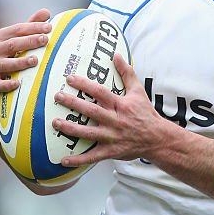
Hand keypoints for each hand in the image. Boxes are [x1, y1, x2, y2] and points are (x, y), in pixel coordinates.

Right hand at [0, 8, 51, 108]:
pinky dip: (7, 84)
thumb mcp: (13, 41)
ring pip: (6, 64)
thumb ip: (28, 27)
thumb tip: (46, 12)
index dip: (33, 27)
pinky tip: (18, 83)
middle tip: (45, 40)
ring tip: (35, 60)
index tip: (49, 27)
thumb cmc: (4, 57)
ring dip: (20, 62)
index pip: (17, 29)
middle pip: (12, 44)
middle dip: (29, 41)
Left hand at [52, 53, 168, 165]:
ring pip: (89, 133)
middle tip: (57, 96)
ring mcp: (112, 137)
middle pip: (91, 110)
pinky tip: (63, 159)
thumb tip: (117, 55)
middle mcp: (115, 120)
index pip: (100, 92)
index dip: (85, 85)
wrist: (157, 139)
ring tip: (56, 123)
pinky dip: (78, 160)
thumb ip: (126, 73)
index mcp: (120, 105)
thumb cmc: (146, 114)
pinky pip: (92, 157)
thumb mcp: (138, 91)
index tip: (70, 79)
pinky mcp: (111, 151)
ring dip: (71, 128)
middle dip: (73, 103)